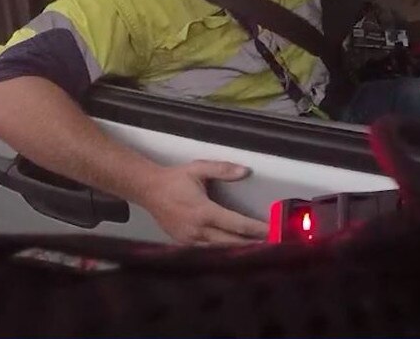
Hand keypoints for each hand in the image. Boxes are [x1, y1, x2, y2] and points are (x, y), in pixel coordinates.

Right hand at [141, 160, 267, 244]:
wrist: (148, 190)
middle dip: (252, 244)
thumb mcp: (199, 168)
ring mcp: (190, 240)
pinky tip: (232, 250)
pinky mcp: (184, 244)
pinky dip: (221, 252)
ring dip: (238, 250)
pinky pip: (206, 251)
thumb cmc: (175, 178)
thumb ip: (223, 169)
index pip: (236, 224)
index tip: (271, 231)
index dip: (255, 229)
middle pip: (231, 243)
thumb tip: (245, 171)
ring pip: (219, 250)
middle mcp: (198, 230)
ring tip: (257, 249)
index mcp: (204, 211)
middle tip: (271, 245)